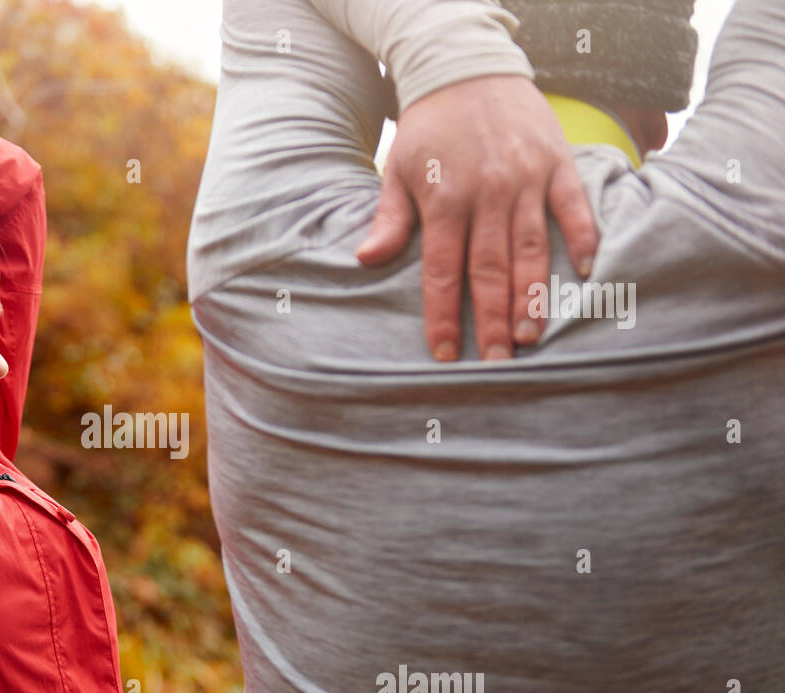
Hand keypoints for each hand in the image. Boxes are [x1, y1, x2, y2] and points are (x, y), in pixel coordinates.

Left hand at [358, 75, 598, 360]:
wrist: (469, 68)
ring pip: (532, 247)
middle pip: (490, 269)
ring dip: (534, 294)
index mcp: (444, 200)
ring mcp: (526, 179)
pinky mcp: (557, 163)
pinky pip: (574, 206)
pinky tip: (588, 272)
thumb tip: (366, 259)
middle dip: (492, 319)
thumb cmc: (428, 128)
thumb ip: (390, 218)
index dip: (443, 315)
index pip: (442, 271)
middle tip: (496, 362)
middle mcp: (487, 194)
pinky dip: (583, 237)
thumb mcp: (397, 168)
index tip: (445, 354)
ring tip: (531, 335)